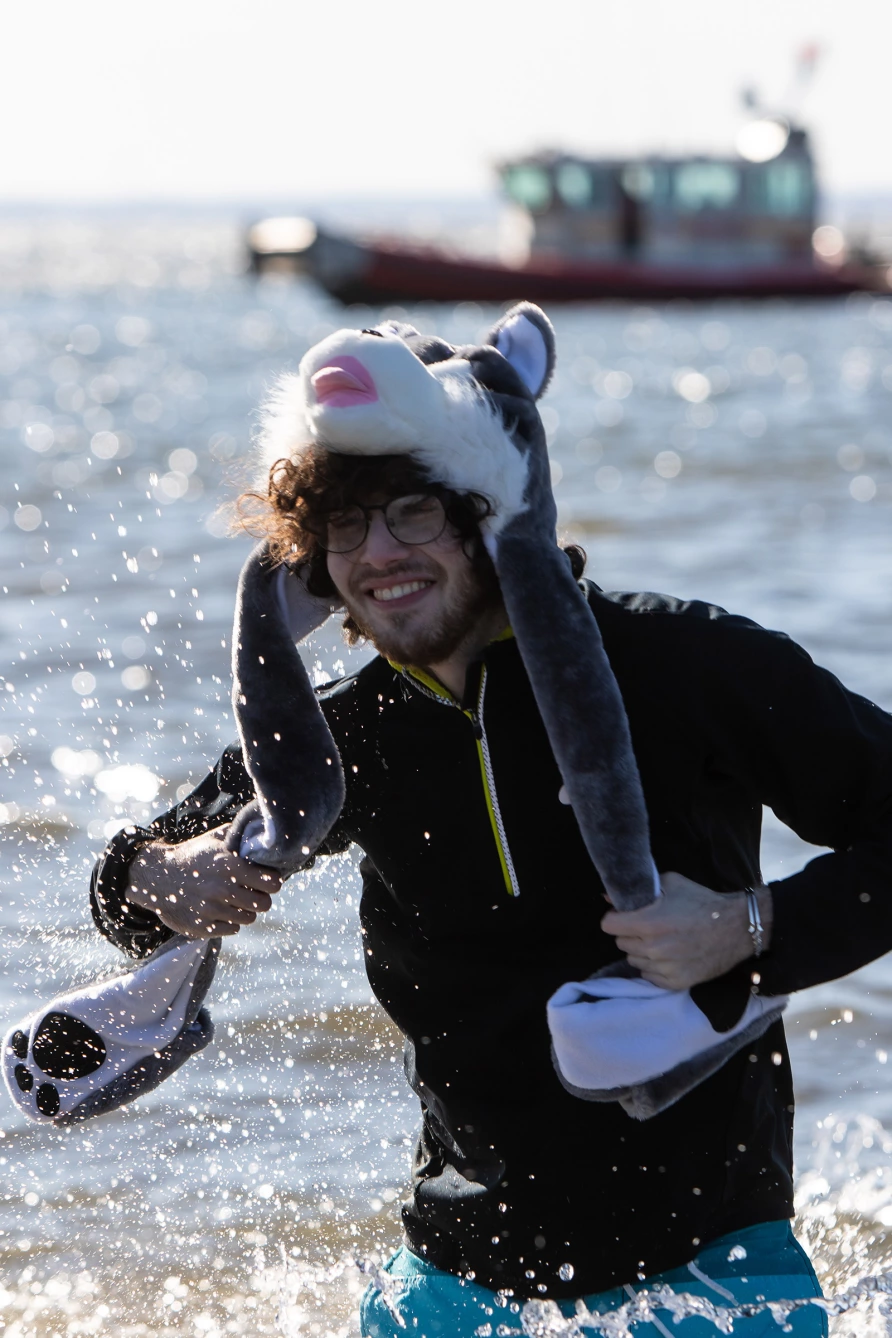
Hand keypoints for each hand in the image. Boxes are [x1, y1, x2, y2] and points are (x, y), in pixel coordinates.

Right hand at [126, 828, 283, 938]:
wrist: (156, 877)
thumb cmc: (192, 855)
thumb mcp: (215, 839)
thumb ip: (241, 836)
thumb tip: (265, 831)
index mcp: (231, 866)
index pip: (273, 882)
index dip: (273, 881)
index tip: (267, 879)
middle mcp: (224, 890)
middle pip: (264, 904)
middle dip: (261, 897)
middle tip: (253, 892)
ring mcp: (212, 910)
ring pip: (248, 918)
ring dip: (245, 910)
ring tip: (234, 899)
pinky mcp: (202, 927)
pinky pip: (232, 929)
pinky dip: (230, 921)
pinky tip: (221, 909)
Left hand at [600, 871, 771, 990]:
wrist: (736, 928)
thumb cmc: (702, 902)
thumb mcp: (671, 884)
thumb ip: (640, 889)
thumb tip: (608, 896)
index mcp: (648, 923)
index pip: (608, 926)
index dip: (614, 918)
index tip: (623, 916)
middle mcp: (653, 949)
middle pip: (620, 943)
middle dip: (629, 933)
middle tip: (646, 927)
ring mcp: (664, 968)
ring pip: (633, 960)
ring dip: (641, 951)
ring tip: (659, 941)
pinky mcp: (675, 982)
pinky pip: (648, 976)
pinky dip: (653, 967)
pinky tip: (668, 956)